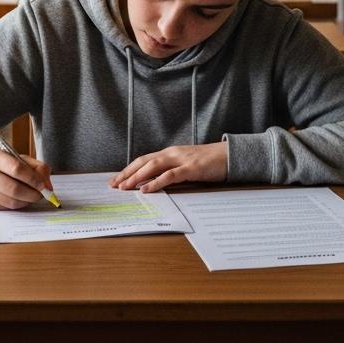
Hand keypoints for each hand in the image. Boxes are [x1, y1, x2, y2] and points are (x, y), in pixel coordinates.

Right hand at [0, 149, 54, 209]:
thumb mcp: (16, 158)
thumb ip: (36, 167)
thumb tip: (48, 185)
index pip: (17, 169)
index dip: (33, 179)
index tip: (44, 185)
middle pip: (15, 189)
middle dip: (33, 194)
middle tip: (42, 194)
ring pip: (11, 201)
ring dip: (27, 201)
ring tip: (33, 196)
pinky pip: (6, 207)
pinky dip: (18, 205)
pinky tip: (21, 199)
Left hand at [110, 141, 226, 192]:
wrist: (229, 155)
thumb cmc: (208, 162)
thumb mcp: (186, 165)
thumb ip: (171, 171)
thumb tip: (154, 183)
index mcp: (170, 153)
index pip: (143, 160)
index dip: (128, 169)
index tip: (116, 179)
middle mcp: (172, 153)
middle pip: (143, 161)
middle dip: (127, 173)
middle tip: (113, 185)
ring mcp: (181, 160)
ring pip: (153, 166)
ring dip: (137, 177)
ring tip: (125, 187)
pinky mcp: (191, 168)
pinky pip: (170, 176)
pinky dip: (156, 182)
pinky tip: (146, 189)